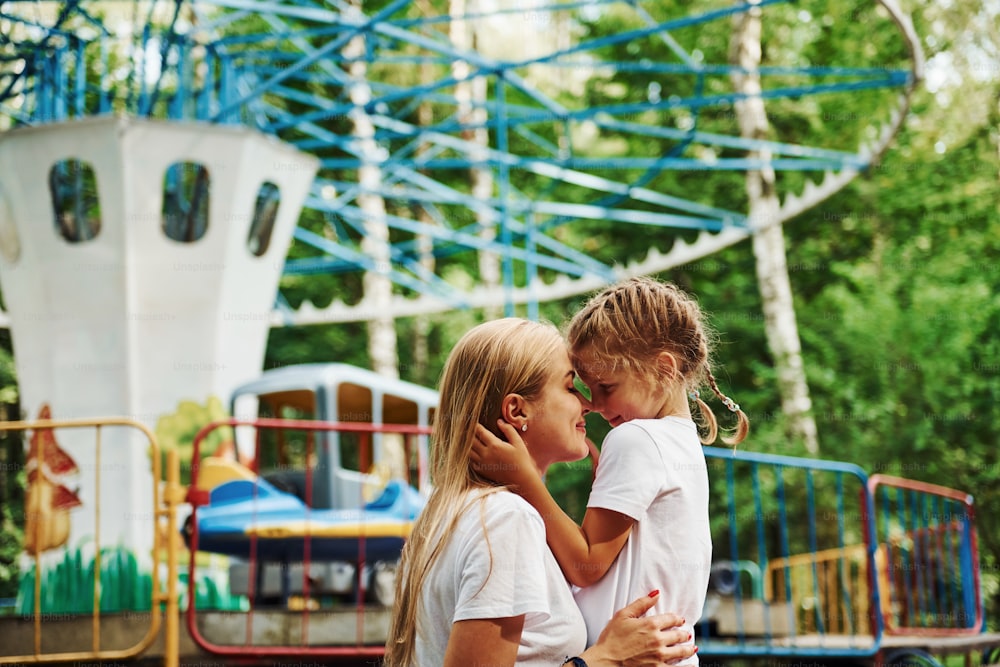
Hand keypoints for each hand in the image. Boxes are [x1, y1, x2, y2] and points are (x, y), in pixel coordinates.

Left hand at [470, 421, 536, 487]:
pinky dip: (470, 456)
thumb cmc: (521, 460)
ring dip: (467, 444)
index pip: (480, 432)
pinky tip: (473, 452)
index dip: (476, 426)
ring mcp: (483, 464)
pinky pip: (471, 462)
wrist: (521, 479)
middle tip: (467, 429)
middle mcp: (486, 454)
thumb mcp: (518, 442)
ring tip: (467, 439)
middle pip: (472, 441)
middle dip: (469, 434)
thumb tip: (499, 422)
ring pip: (469, 451)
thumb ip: (508, 430)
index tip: (474, 422)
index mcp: (495, 445)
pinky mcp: (483, 471)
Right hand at [581, 591, 695, 666]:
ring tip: (692, 647)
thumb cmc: (611, 638)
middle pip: (678, 635)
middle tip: (686, 634)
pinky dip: (688, 666)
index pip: (671, 619)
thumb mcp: (623, 615)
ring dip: (688, 648)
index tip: (679, 620)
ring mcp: (659, 656)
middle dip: (683, 634)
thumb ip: (641, 604)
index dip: (677, 619)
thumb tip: (656, 594)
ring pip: (681, 652)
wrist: (606, 661)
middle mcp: (658, 640)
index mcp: (650, 625)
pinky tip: (692, 664)